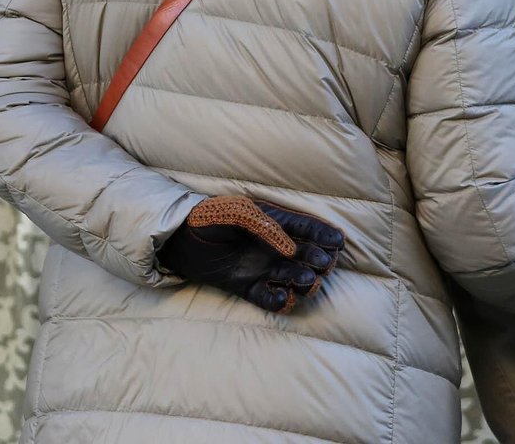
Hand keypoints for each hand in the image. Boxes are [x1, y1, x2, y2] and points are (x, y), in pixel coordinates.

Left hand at [158, 195, 344, 313]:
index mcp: (272, 222)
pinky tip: (282, 296)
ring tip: (305, 281)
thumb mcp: (236, 212)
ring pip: (293, 277)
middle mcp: (271, 246)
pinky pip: (270, 298)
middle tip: (322, 265)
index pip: (304, 228)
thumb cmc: (208, 218)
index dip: (323, 235)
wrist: (176, 240)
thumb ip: (264, 227)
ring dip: (304, 280)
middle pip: (305, 255)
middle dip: (318, 260)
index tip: (338, 242)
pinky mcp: (247, 287)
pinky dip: (280, 300)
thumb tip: (289, 248)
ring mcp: (261, 267)